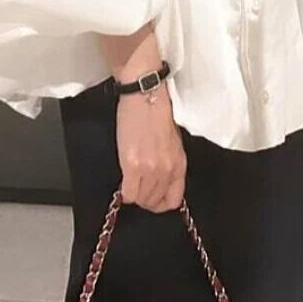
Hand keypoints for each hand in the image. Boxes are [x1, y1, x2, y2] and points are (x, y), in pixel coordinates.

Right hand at [115, 78, 186, 211]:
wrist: (145, 98)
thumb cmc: (157, 114)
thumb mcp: (173, 142)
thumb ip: (169, 163)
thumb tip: (161, 180)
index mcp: (179, 164)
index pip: (174, 199)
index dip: (161, 203)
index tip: (153, 199)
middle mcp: (167, 170)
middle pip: (154, 201)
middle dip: (145, 199)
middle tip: (138, 189)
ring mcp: (150, 169)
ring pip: (141, 200)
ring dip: (134, 196)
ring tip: (130, 183)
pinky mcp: (133, 166)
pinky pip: (128, 194)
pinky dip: (124, 193)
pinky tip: (123, 182)